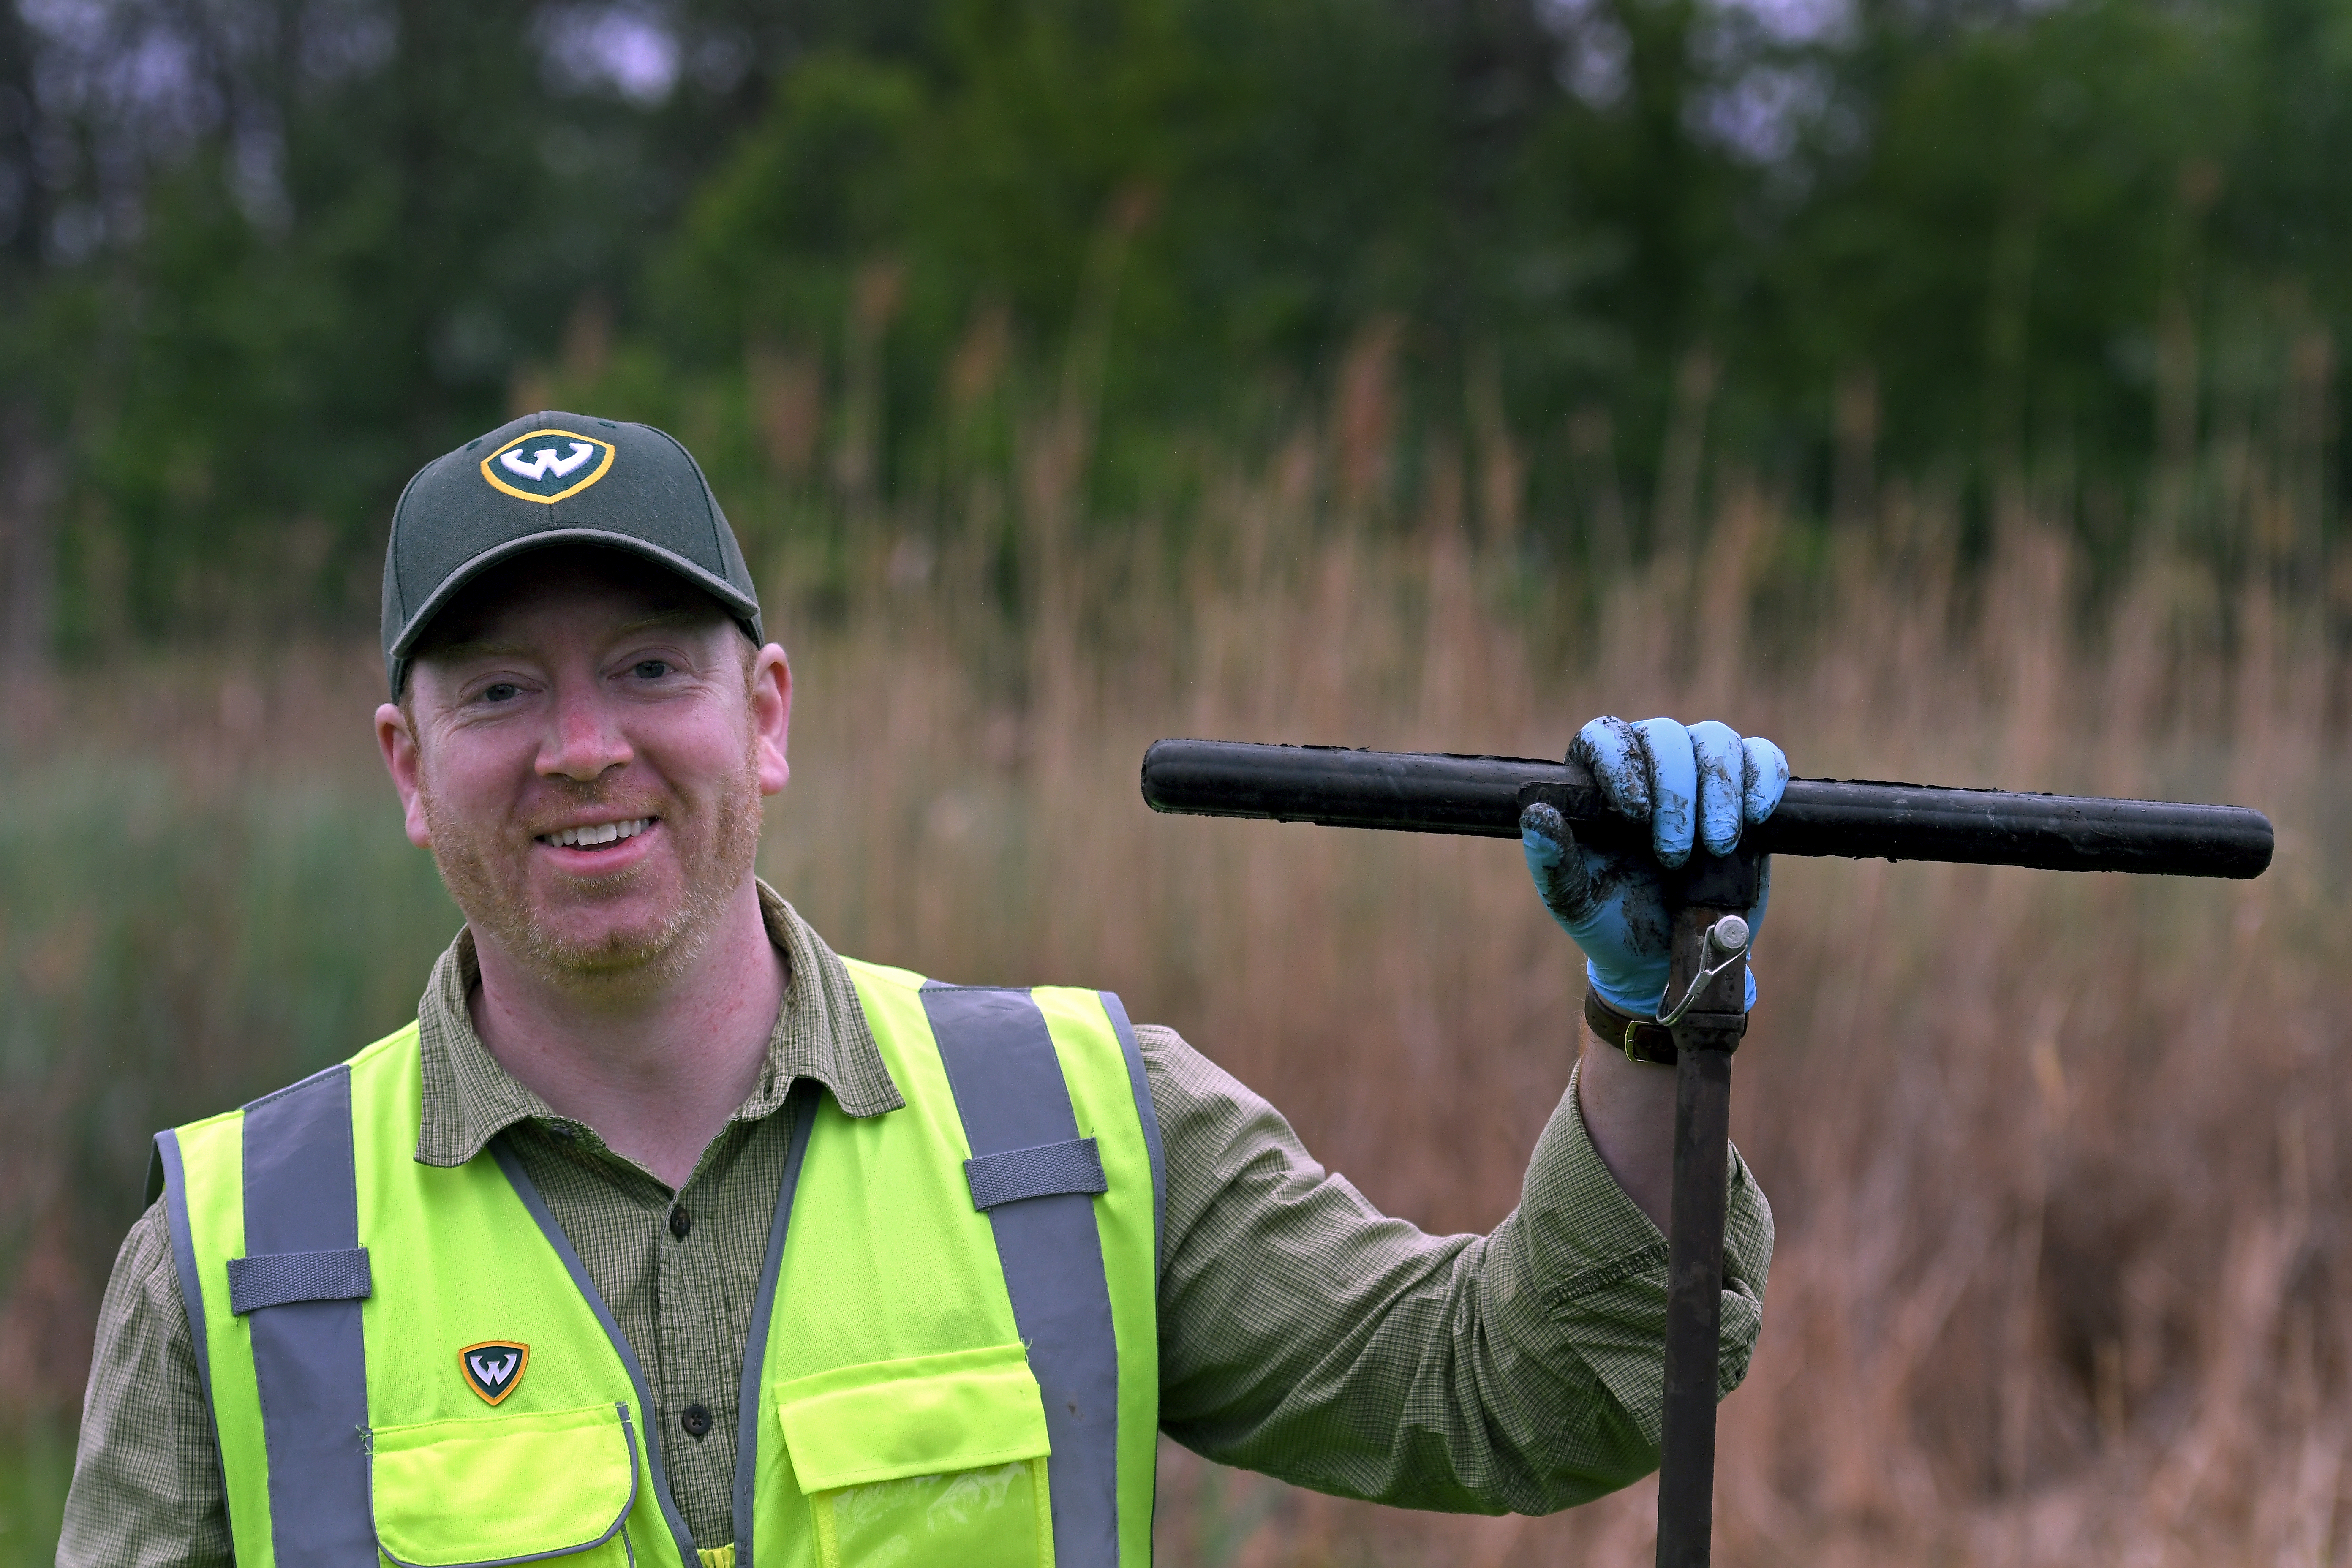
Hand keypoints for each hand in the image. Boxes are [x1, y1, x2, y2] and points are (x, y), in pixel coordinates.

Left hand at [1520, 716, 1787, 1016]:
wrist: (1662, 956)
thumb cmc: (1607, 919)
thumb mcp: (1572, 900)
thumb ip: (1551, 861)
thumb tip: (1536, 814)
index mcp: (1597, 781)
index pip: (1605, 736)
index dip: (1621, 764)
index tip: (1634, 814)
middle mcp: (1647, 766)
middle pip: (1666, 736)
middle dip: (1677, 793)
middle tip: (1674, 853)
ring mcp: (1699, 775)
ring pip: (1716, 741)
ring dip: (1720, 789)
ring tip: (1717, 845)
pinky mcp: (1744, 794)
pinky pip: (1763, 758)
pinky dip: (1764, 778)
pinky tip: (1756, 815)